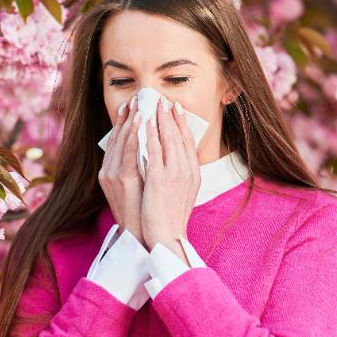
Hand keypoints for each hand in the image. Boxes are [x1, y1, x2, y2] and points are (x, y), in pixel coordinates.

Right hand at [97, 94, 143, 242]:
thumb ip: (139, 168)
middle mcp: (108, 171)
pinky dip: (134, 135)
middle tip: (138, 98)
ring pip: (122, 141)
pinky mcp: (120, 180)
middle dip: (128, 116)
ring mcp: (112, 175)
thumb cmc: (143, 212)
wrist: (140, 236)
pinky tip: (141, 122)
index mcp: (111, 171)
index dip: (125, 121)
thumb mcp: (138, 187)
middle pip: (117, 137)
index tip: (134, 106)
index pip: (118, 141)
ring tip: (140, 104)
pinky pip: (128, 152)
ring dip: (131, 120)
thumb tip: (149, 150)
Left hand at [142, 98, 199, 253]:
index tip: (176, 109)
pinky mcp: (159, 178)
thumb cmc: (171, 218)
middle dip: (171, 116)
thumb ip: (180, 175)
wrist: (167, 236)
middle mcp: (186, 170)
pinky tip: (143, 122)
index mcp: (193, 174)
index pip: (188, 142)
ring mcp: (174, 173)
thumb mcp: (182, 193)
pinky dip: (149, 134)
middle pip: (179, 136)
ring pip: (167, 138)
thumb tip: (174, 161)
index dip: (182, 123)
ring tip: (153, 104)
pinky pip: (153, 149)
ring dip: (159, 119)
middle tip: (164, 99)